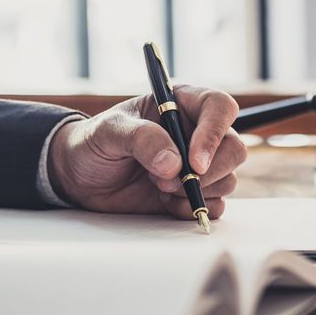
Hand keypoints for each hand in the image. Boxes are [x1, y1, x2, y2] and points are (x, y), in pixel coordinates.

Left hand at [47, 85, 246, 219]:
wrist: (81, 178)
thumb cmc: (94, 143)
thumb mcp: (108, 132)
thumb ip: (140, 139)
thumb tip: (174, 164)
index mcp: (182, 105)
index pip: (220, 108)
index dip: (214, 133)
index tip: (194, 161)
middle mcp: (198, 133)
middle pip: (234, 149)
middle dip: (209, 172)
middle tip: (169, 182)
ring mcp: (200, 165)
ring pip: (228, 179)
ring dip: (196, 191)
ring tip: (159, 189)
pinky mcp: (196, 193)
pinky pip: (216, 205)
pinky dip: (193, 209)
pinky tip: (166, 203)